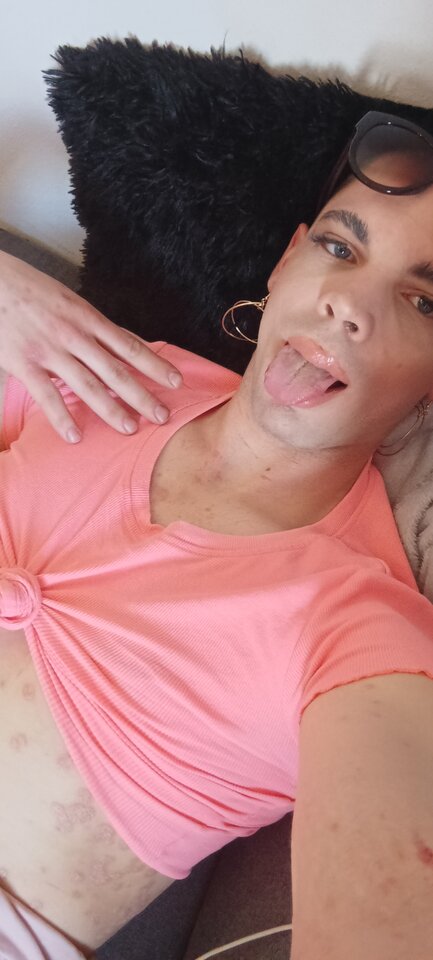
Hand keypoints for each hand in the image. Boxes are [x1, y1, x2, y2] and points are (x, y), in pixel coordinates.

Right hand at [0, 250, 182, 441]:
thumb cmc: (33, 291)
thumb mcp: (71, 302)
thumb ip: (95, 327)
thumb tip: (126, 345)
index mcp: (88, 318)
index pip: (129, 346)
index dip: (155, 364)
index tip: (177, 381)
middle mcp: (74, 335)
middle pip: (116, 370)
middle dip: (142, 395)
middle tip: (162, 416)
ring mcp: (49, 350)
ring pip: (87, 385)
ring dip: (111, 409)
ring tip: (130, 428)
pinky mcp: (24, 363)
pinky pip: (47, 395)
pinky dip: (62, 418)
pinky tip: (75, 436)